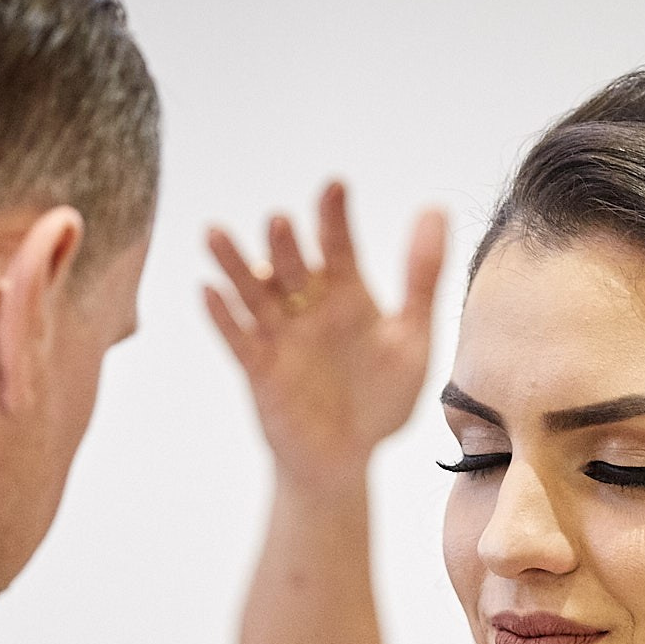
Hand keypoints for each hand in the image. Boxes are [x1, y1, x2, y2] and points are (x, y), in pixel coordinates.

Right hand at [205, 182, 446, 488]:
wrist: (347, 458)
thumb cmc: (381, 398)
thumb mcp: (412, 338)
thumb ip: (421, 278)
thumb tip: (435, 208)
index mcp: (347, 295)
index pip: (338, 247)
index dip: (334, 217)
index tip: (335, 185)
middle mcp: (308, 308)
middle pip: (292, 267)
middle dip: (285, 246)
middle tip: (281, 222)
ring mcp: (280, 336)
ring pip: (252, 293)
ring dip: (235, 266)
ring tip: (215, 234)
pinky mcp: (258, 368)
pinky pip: (237, 339)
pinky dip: (222, 316)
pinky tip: (208, 291)